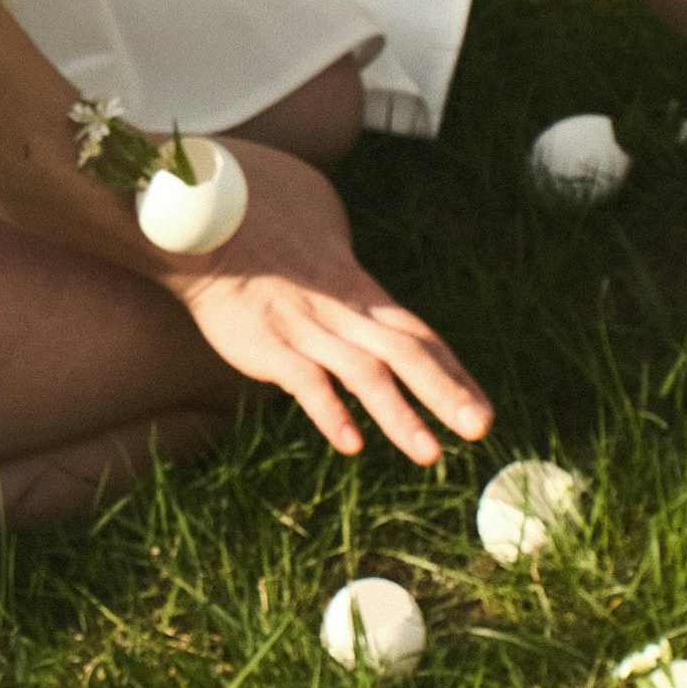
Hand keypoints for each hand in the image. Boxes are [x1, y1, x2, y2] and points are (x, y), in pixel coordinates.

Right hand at [158, 138, 493, 463]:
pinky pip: (305, 381)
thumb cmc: (262, 258)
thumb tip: (378, 346)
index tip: (482, 410)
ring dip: (400, 415)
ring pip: (364, 372)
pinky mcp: (266, 344)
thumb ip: (348, 312)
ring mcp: (305, 328)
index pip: (418, 335)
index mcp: (358, 295)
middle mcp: (341, 312)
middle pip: (405, 352)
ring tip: (430, 454)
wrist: (204, 233)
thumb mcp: (319, 276)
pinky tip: (352, 445)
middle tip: (481, 430)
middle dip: (446, 392)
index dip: (453, 373)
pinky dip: (330, 412)